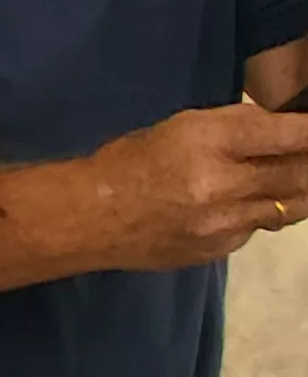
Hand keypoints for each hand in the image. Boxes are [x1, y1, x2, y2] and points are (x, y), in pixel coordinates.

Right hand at [80, 102, 307, 269]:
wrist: (89, 217)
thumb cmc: (129, 161)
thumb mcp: (180, 127)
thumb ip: (234, 128)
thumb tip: (282, 128)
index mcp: (208, 142)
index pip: (288, 135)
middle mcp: (223, 184)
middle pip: (301, 175)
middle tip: (306, 154)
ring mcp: (226, 223)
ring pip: (291, 207)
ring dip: (297, 190)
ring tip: (289, 178)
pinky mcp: (222, 249)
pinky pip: (259, 227)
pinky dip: (261, 213)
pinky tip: (242, 204)